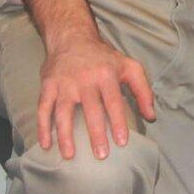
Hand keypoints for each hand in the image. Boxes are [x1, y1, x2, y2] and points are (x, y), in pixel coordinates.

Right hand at [35, 29, 155, 161]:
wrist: (72, 37)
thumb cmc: (104, 57)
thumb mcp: (129, 66)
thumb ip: (142, 91)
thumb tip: (150, 117)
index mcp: (106, 75)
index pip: (113, 102)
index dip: (118, 122)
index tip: (121, 142)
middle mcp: (85, 80)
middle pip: (91, 110)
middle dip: (96, 134)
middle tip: (101, 155)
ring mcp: (65, 84)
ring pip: (63, 112)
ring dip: (65, 135)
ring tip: (70, 155)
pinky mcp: (48, 86)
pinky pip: (43, 109)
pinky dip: (43, 127)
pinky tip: (46, 144)